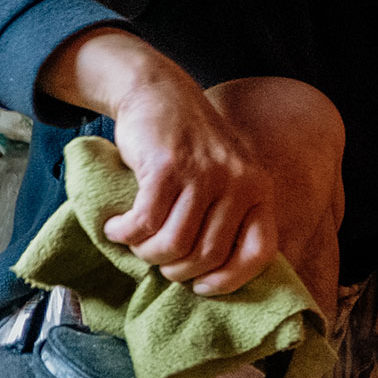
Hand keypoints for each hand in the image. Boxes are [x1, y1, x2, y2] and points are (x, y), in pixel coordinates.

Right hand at [41, 29, 277, 294]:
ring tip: (137, 242)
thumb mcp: (227, 175)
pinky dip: (126, 233)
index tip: (201, 287)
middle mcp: (238, 182)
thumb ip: (229, 216)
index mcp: (259, 189)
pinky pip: (145, 223)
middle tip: (159, 260)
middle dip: (176, 269)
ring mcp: (204, 173)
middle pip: (207, 256)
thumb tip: (213, 277)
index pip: (259, 253)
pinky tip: (118, 228)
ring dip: (147, 252)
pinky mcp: (167, 167)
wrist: (159, 91)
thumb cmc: (190, 146)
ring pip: (174, 244)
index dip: (229, 280)